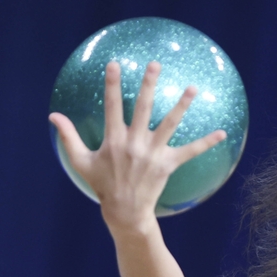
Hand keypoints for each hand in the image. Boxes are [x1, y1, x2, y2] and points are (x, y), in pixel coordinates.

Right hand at [49, 61, 226, 230]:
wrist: (124, 212)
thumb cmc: (102, 185)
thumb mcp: (80, 162)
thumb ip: (68, 137)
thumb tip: (53, 116)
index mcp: (114, 140)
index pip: (113, 106)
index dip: (113, 85)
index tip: (115, 64)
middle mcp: (135, 143)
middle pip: (144, 108)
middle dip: (149, 84)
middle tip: (156, 64)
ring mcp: (153, 154)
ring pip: (170, 124)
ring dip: (182, 105)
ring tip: (192, 87)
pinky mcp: (168, 165)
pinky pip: (190, 152)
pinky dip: (206, 143)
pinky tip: (222, 133)